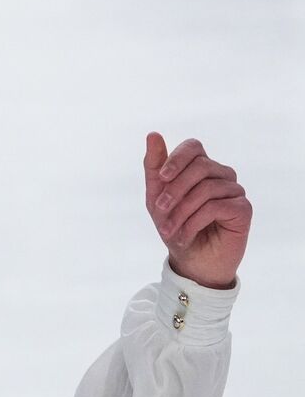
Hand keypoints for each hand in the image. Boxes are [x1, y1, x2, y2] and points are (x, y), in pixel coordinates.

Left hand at [143, 133, 249, 288]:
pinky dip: (194, 223)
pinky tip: (186, 236)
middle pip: (200, 166)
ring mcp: (234, 190)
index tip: (160, 178)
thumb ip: (154, 167)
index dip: (176, 158)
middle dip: (174, 190)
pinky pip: (216, 206)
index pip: (193, 146)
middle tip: (160, 211)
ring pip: (207, 188)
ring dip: (181, 212)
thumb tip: (153, 134)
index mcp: (201, 168)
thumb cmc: (174, 227)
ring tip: (169, 231)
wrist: (190, 261)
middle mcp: (221, 175)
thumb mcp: (156, 198)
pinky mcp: (243, 208)